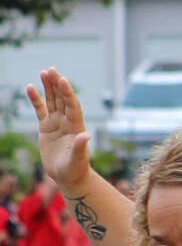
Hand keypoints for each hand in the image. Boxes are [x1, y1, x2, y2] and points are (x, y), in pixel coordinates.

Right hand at [25, 70, 91, 192]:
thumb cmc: (75, 169)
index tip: (63, 80)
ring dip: (49, 87)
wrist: (68, 176)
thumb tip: (86, 135)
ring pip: (52, 101)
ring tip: (45, 72)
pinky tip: (31, 87)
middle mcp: (68, 122)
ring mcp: (57, 123)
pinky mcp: (46, 127)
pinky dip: (36, 99)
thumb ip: (80, 147)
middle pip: (62, 99)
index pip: (72, 106)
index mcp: (76, 127)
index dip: (68, 93)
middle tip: (52, 69)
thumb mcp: (77, 160)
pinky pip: (40, 110)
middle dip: (58, 85)